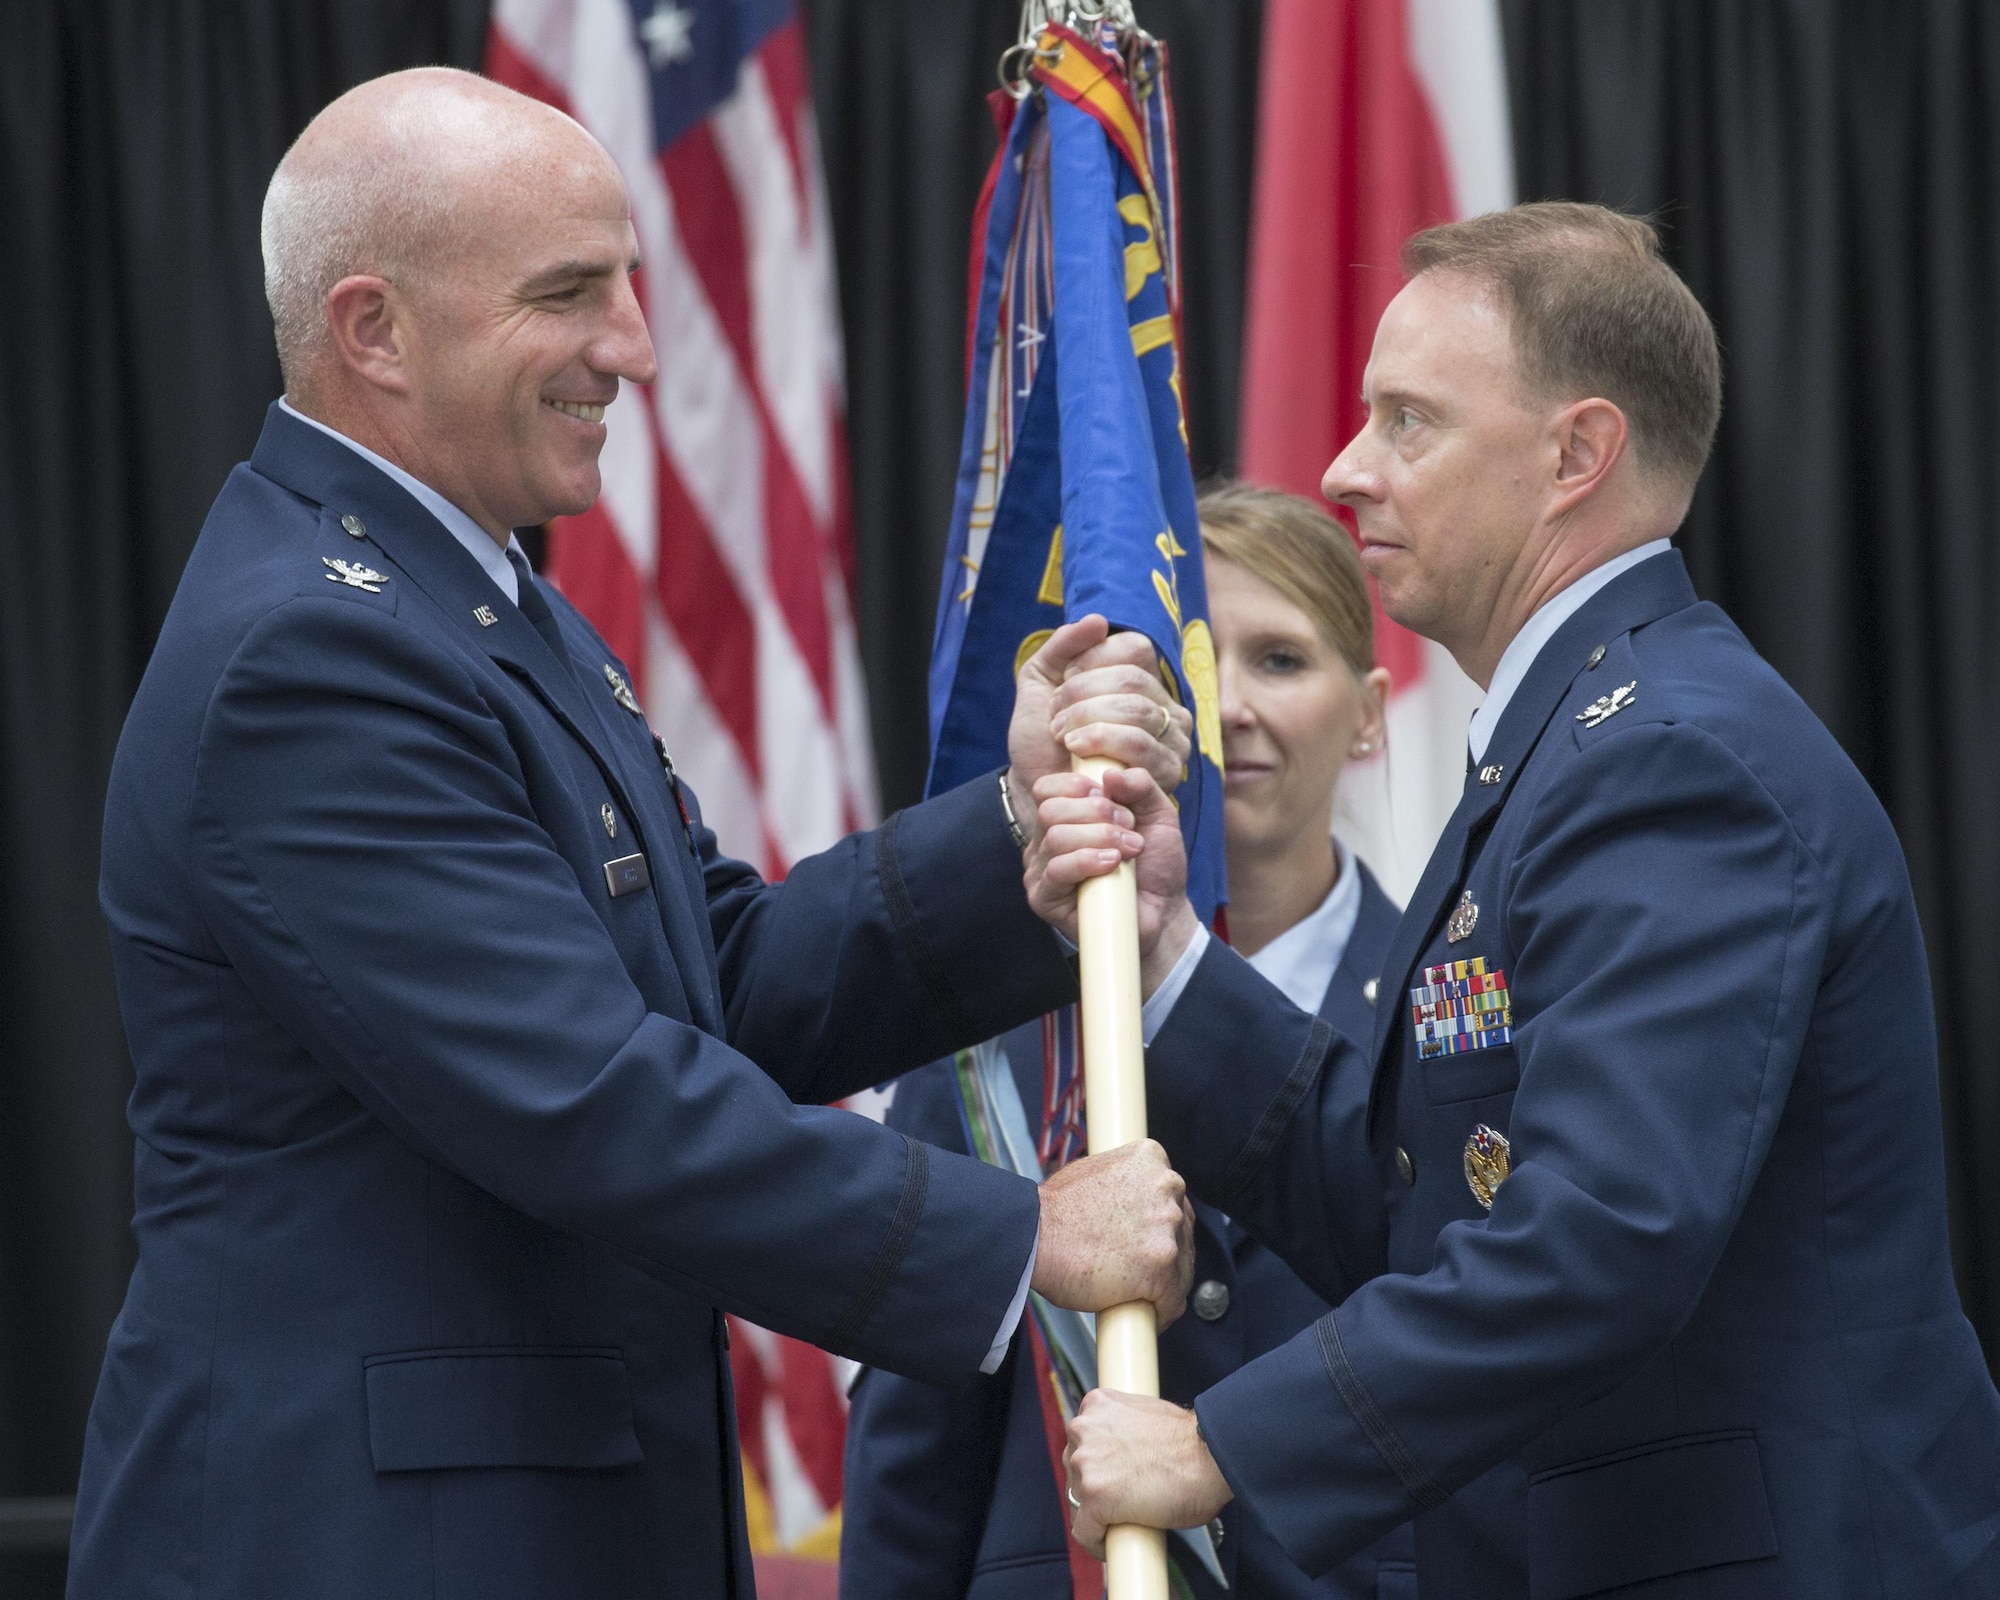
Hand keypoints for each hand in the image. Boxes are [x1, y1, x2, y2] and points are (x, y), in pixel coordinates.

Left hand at [1005, 616, 1192, 849]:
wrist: (1035, 789)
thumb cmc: (1041, 738)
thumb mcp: (1039, 683)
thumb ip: (1062, 647)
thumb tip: (1098, 620)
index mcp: (1141, 679)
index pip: (1135, 648)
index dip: (1092, 662)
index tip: (1063, 684)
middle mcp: (1166, 706)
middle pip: (1133, 680)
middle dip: (1083, 696)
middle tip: (1056, 719)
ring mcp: (1172, 740)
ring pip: (1139, 711)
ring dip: (1089, 720)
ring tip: (1064, 737)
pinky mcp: (1167, 773)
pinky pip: (1142, 747)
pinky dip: (1102, 744)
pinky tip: (1078, 753)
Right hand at [1025, 764, 1198, 995]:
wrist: (1163, 912)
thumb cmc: (1155, 863)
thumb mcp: (1158, 813)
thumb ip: (1141, 785)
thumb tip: (1111, 774)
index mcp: (1064, 817)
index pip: (1047, 787)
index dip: (1079, 784)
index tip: (1113, 797)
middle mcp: (1045, 841)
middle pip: (1051, 809)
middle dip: (1098, 813)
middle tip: (1129, 828)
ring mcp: (1041, 871)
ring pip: (1055, 837)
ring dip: (1100, 837)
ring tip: (1130, 850)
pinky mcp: (1044, 899)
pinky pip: (1056, 870)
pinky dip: (1088, 861)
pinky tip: (1112, 865)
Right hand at [1032, 1139, 1194, 1326]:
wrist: (1035, 1236)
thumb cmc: (1053, 1212)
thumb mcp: (1095, 1171)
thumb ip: (1126, 1184)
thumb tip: (1133, 1206)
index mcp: (1151, 1159)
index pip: (1172, 1197)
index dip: (1159, 1224)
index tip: (1146, 1240)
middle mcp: (1167, 1186)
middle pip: (1182, 1231)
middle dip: (1164, 1252)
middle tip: (1137, 1269)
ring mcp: (1166, 1227)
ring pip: (1182, 1267)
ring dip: (1165, 1284)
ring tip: (1138, 1295)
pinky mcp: (1162, 1266)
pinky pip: (1173, 1301)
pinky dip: (1162, 1312)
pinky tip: (1146, 1316)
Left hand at [1063, 1390, 1232, 1556]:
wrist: (1211, 1455)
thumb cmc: (1191, 1441)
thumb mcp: (1144, 1415)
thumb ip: (1123, 1429)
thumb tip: (1122, 1452)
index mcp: (1096, 1405)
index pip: (1081, 1441)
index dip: (1095, 1464)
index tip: (1110, 1478)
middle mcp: (1084, 1430)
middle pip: (1075, 1470)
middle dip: (1094, 1487)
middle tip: (1122, 1500)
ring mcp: (1086, 1464)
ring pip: (1078, 1500)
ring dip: (1096, 1512)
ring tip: (1123, 1521)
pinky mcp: (1095, 1498)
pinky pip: (1084, 1531)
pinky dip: (1096, 1543)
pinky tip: (1111, 1546)